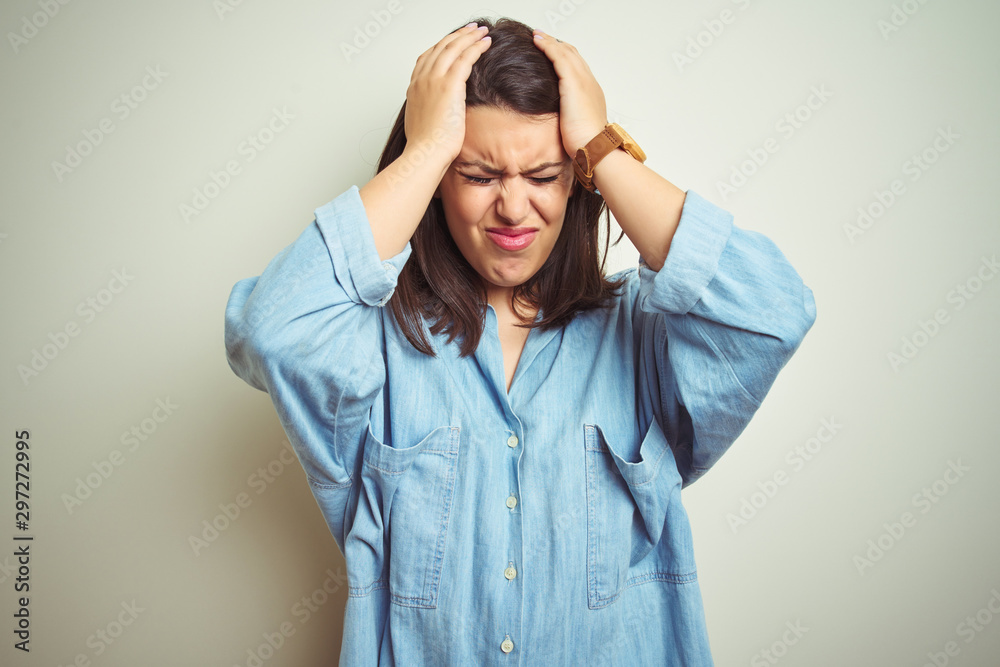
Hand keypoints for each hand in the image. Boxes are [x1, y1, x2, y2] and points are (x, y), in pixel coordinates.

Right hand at [404, 23, 491, 163]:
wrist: (425, 153)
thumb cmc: (426, 147)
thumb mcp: (423, 123)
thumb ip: (430, 111)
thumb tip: (439, 114)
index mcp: (414, 87)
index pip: (427, 57)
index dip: (442, 46)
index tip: (454, 42)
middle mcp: (422, 79)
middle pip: (440, 47)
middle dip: (458, 36)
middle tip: (471, 30)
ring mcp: (433, 80)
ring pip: (453, 48)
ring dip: (469, 36)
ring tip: (482, 32)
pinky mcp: (449, 85)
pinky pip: (465, 57)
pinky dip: (476, 47)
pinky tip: (486, 43)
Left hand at [531, 29, 607, 156]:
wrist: (594, 147)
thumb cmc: (585, 144)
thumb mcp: (575, 126)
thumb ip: (568, 118)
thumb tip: (559, 122)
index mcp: (590, 92)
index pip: (577, 67)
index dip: (564, 56)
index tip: (552, 51)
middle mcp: (589, 82)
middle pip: (573, 55)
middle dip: (557, 44)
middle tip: (542, 37)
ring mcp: (583, 81)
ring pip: (566, 52)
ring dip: (550, 41)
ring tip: (537, 35)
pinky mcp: (573, 83)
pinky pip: (559, 57)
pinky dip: (548, 47)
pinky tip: (538, 42)